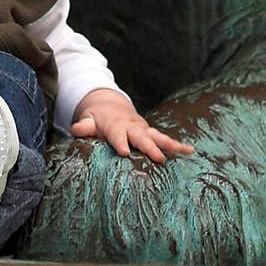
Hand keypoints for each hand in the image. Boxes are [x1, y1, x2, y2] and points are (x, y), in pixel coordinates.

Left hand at [71, 89, 194, 163]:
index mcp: (115, 125)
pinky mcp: (151, 134)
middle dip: (150, 147)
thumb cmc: (97, 118)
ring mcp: (143, 130)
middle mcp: (132, 127)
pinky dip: (177, 145)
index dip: (120, 143)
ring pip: (158, 136)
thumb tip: (74, 128)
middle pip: (141, 137)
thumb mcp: (88, 119)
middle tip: (159, 159)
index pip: (117, 135)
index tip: (124, 153)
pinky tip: (190, 151)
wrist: (111, 106)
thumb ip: (84, 126)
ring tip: (184, 151)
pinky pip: (165, 140)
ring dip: (170, 145)